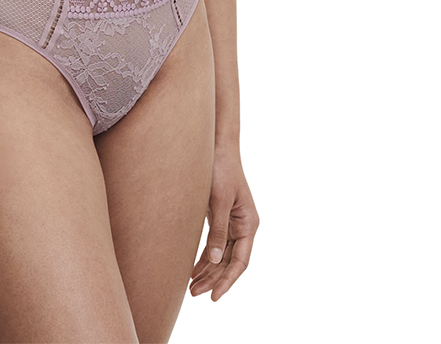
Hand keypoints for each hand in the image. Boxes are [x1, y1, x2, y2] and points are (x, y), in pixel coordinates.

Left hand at [189, 145, 258, 300]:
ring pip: (221, 255)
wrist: (216, 144)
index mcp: (248, 223)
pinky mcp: (220, 215)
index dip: (228, 281)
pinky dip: (205, 256)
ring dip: (208, 271)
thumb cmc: (221, 169)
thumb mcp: (219, 200)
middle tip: (194, 294)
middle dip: (214, 279)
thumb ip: (218, 230)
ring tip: (192, 287)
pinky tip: (193, 268)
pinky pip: (214, 243)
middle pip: (230, 261)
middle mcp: (242, 225)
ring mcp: (231, 221)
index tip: (214, 296)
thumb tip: (215, 260)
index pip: (240, 261)